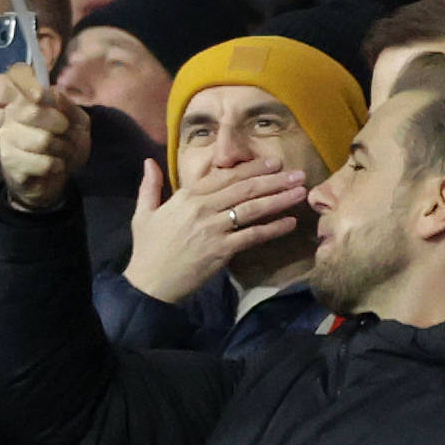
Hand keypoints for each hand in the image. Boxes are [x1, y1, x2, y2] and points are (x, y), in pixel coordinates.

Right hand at [0, 69, 92, 213]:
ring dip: (63, 149)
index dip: (43, 94)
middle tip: (68, 135)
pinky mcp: (10, 164)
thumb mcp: (77, 123)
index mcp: (24, 103)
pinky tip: (54, 166)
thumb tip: (55, 93)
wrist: (56, 176)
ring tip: (63, 153)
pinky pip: (42, 163)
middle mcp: (9, 119)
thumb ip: (69, 108)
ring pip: (42, 140)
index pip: (27, 89)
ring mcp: (6, 142)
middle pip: (35, 112)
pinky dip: (56, 165)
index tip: (50, 99)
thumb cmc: (65, 143)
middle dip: (62, 126)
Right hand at [123, 149, 314, 302]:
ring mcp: (213, 229)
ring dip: (279, 199)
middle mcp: (202, 209)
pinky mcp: (221, 251)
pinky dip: (273, 229)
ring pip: (252, 209)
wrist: (149, 283)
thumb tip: (148, 161)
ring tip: (301, 192)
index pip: (226, 177)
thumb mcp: (144, 213)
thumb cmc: (148, 249)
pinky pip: (252, 236)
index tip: (274, 162)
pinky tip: (290, 223)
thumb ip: (150, 186)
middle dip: (274, 180)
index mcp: (187, 197)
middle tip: (298, 173)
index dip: (252, 168)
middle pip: (244, 189)